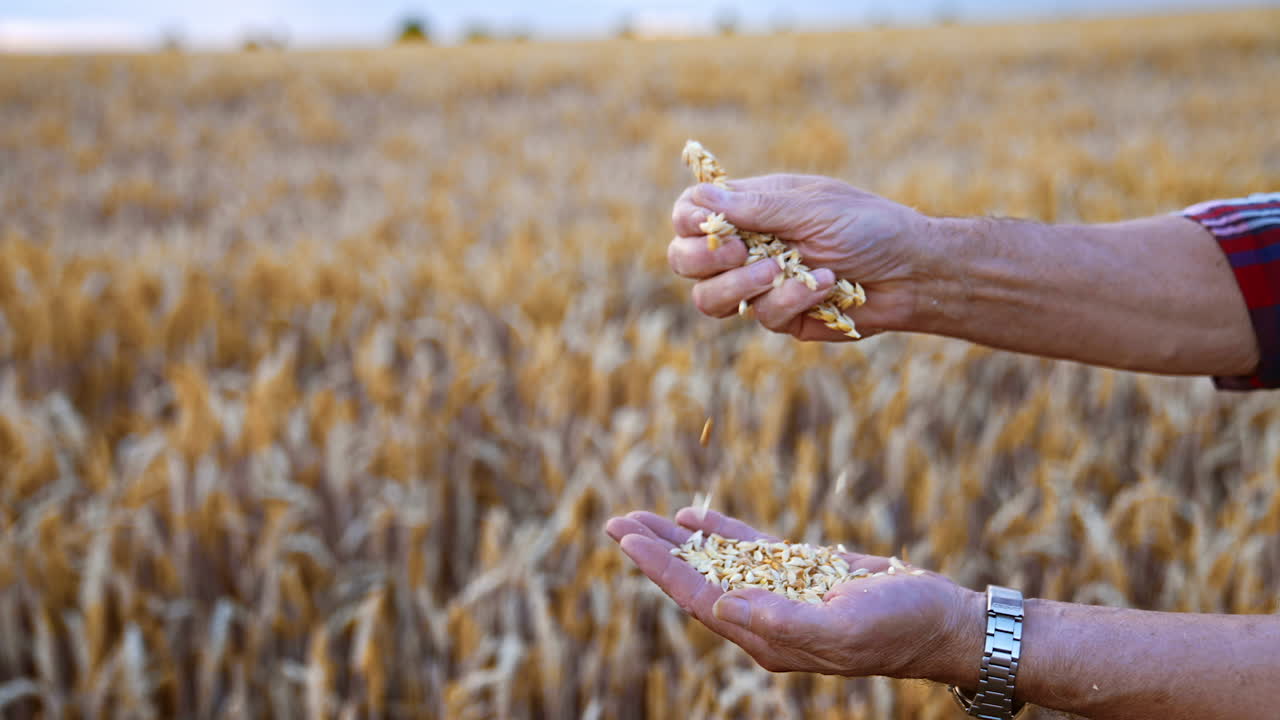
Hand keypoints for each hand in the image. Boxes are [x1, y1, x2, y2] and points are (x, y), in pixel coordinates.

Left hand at [604, 507, 981, 682]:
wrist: (943, 620)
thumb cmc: (901, 628)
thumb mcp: (844, 629)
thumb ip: (783, 622)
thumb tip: (725, 607)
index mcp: (768, 638)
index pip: (699, 599)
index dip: (660, 569)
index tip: (626, 539)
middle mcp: (766, 618)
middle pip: (696, 581)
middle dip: (655, 552)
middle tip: (616, 521)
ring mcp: (781, 593)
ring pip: (716, 563)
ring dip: (678, 540)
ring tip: (641, 516)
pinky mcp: (801, 572)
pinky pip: (749, 551)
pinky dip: (719, 533)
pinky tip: (694, 517)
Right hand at [668, 175, 940, 339]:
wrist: (913, 272)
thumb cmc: (868, 226)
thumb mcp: (811, 207)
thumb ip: (755, 208)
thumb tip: (700, 200)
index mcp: (749, 209)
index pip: (690, 214)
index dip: (688, 222)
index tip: (710, 228)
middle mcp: (747, 247)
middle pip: (685, 261)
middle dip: (703, 260)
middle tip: (737, 252)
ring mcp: (759, 285)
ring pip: (710, 299)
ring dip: (740, 285)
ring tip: (779, 271)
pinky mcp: (780, 316)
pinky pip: (762, 316)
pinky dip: (792, 299)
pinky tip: (826, 285)